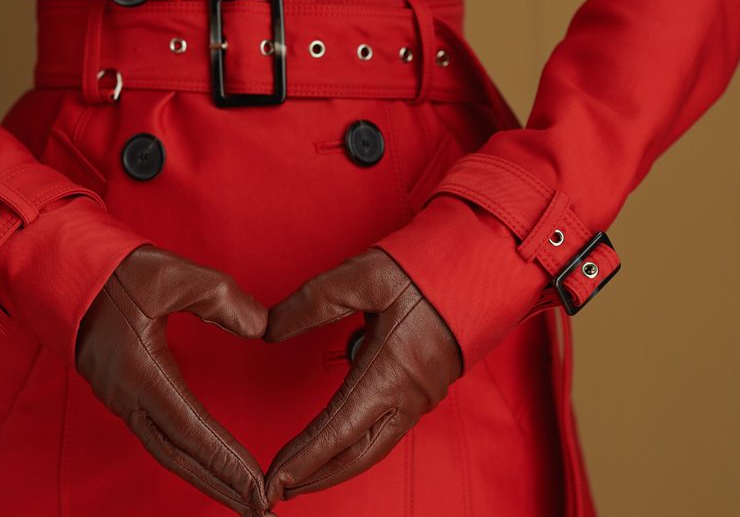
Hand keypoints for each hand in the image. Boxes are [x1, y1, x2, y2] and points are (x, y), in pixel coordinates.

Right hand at [76, 246, 271, 516]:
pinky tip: (208, 466)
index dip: (226, 461)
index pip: (191, 429)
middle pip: (179, 457)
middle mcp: (128, 396)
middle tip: (262, 509)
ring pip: (167, 452)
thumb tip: (261, 328)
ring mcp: (121, 398)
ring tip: (243, 499)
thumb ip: (221, 298)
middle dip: (221, 486)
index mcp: (140, 372)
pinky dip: (188, 460)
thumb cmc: (114, 272)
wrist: (61, 271)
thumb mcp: (172, 273)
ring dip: (206, 478)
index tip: (259, 486)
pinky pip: (158, 438)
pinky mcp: (122, 393)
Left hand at [263, 249, 462, 504]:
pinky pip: (387, 432)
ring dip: (336, 466)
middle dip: (316, 476)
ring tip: (302, 477)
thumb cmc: (429, 268)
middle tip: (277, 491)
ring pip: (374, 448)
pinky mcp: (427, 389)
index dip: (302, 459)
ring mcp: (422, 396)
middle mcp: (409, 395)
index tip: (272, 480)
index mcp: (391, 372)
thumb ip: (311, 303)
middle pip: (356, 455)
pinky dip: (357, 447)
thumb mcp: (363, 276)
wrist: (489, 265)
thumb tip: (268, 329)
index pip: (337, 431)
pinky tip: (339, 444)